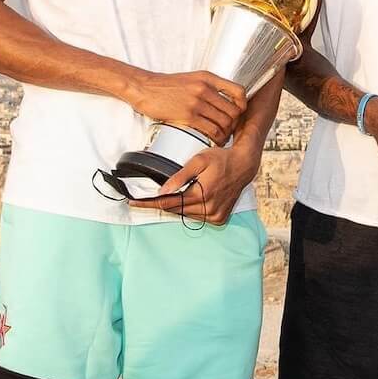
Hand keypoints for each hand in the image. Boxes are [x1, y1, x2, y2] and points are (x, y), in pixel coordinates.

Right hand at [130, 71, 247, 145]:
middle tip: (229, 129)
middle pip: (234, 110)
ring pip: (224, 122)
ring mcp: (197, 102)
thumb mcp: (191, 78)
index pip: (238, 91)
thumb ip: (208, 86)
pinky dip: (215, 137)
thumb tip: (223, 99)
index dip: (243, 105)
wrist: (144, 88)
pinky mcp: (188, 115)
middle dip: (234, 123)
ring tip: (221, 136)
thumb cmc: (165, 86)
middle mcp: (205, 88)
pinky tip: (213, 139)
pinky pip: (211, 130)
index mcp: (208, 78)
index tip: (239, 112)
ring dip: (226, 132)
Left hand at [130, 144, 257, 224]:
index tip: (133, 202)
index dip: (149, 203)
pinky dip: (189, 209)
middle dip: (160, 204)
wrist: (244, 166)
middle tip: (143, 199)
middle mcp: (209, 208)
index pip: (168, 203)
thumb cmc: (221, 159)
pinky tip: (190, 199)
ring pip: (185, 215)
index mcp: (202, 194)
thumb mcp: (199, 160)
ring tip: (171, 195)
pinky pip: (197, 217)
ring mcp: (215, 216)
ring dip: (176, 206)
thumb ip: (180, 176)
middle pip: (176, 210)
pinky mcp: (219, 218)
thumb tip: (162, 190)